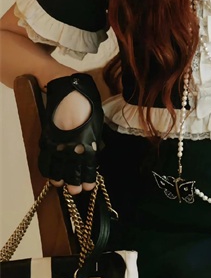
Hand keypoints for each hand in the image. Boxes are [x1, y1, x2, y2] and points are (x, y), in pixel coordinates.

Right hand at [38, 73, 103, 194]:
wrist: (67, 87)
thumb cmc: (88, 102)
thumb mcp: (96, 122)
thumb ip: (95, 139)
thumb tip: (96, 151)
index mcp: (88, 141)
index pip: (88, 166)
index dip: (88, 178)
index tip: (89, 186)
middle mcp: (72, 145)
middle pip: (72, 170)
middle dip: (74, 182)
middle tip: (75, 190)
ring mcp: (58, 142)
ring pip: (56, 167)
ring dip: (59, 178)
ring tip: (61, 185)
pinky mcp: (47, 137)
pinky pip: (45, 157)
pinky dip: (47, 167)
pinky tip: (50, 173)